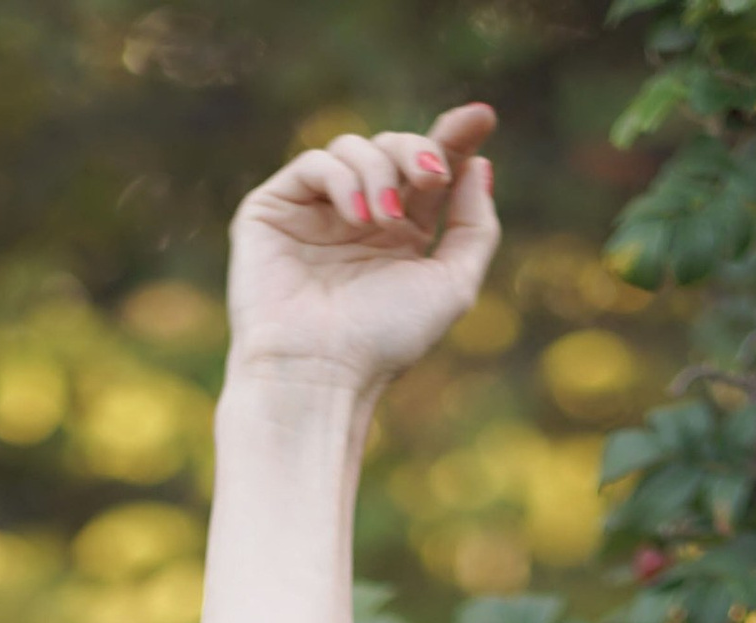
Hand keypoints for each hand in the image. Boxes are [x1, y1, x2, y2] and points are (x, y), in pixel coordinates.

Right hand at [225, 103, 499, 395]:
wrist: (320, 373)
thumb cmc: (384, 342)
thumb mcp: (452, 286)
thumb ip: (474, 227)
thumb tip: (480, 165)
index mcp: (399, 236)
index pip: (426, 170)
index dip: (453, 137)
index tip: (482, 117)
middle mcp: (357, 219)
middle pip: (393, 147)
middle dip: (417, 151)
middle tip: (431, 177)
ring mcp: (314, 212)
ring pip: (353, 148)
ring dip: (379, 172)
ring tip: (382, 222)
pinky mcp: (273, 209)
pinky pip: (314, 163)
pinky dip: (341, 179)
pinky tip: (356, 218)